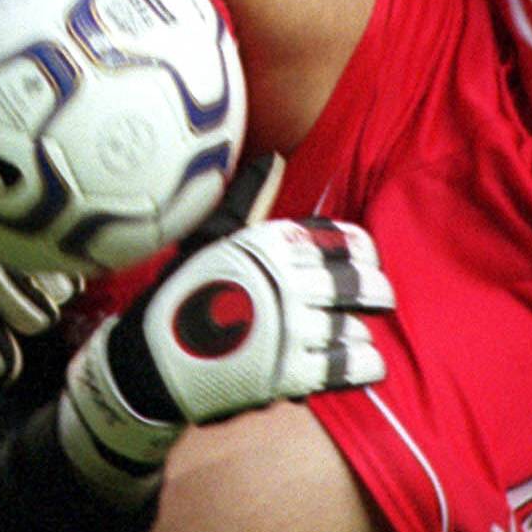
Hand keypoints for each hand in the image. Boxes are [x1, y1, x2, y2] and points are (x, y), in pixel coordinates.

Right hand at [55, 165, 394, 503]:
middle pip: (354, 284)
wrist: (151, 360)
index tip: (365, 259)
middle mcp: (285, 282)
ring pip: (353, 327)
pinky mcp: (289, 373)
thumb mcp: (211, 236)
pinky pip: (346, 368)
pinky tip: (366, 365)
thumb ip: (251, 199)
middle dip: (374, 291)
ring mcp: (289, 329)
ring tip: (359, 335)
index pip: (339, 240)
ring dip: (362, 332)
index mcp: (271, 245)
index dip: (360, 250)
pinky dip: (363, 366)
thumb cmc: (184, 291)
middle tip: (379, 297)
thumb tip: (273, 157)